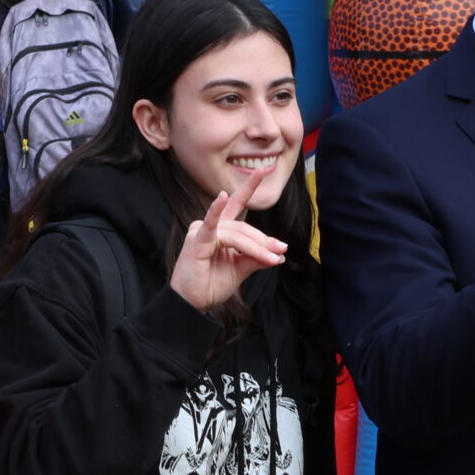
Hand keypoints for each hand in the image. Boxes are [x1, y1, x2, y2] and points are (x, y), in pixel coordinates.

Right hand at [168, 182, 286, 311]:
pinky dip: (215, 210)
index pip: (238, 205)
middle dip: (264, 240)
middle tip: (281, 251)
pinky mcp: (196, 240)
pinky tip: (222, 198)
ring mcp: (202, 232)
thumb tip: (280, 253)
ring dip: (256, 247)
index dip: (250, 186)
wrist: (193, 304)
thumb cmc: (211, 285)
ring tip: (272, 258)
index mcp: (221, 231)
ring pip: (237, 234)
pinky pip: (210, 225)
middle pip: (244, 227)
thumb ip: (256, 258)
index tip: (264, 170)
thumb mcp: (240, 271)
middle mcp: (211, 227)